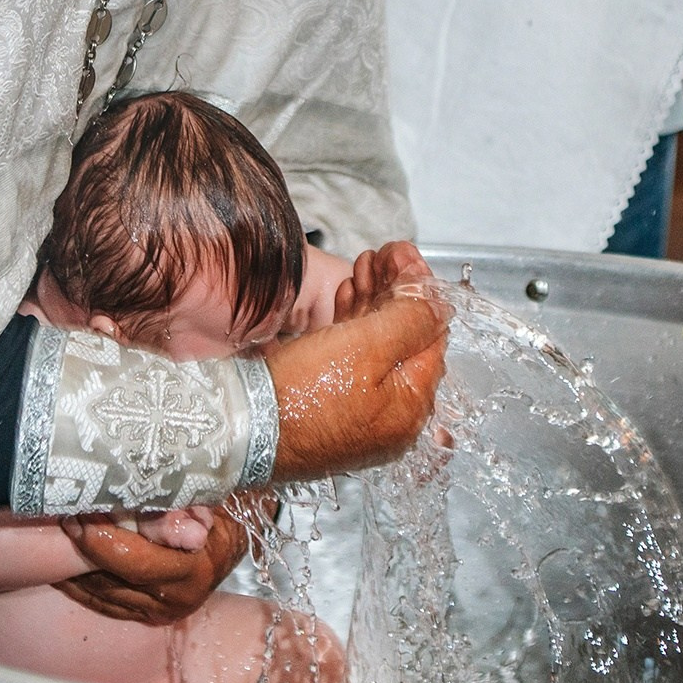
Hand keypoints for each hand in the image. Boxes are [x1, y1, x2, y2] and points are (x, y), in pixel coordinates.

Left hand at [53, 506, 246, 625]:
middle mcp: (175, 599)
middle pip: (112, 578)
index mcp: (192, 571)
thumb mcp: (208, 502)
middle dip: (81, 550)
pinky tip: (63, 567)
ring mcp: (160, 612)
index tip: (77, 514)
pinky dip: (82, 586)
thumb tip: (158, 508)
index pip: (133, 561)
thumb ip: (181, 508)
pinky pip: (105, 603)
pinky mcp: (148, 615)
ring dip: (75, 568)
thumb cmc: (224, 511)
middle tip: (61, 519)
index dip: (100, 539)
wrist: (239, 539)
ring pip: (103, 594)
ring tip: (56, 537)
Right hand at [270, 241, 447, 480]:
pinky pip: (352, 360)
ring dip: (372, 301)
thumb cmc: (302, 396)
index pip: (431, 334)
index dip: (420, 289)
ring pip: (377, 346)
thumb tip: (441, 304)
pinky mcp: (331, 407)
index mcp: (411, 406)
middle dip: (394, 290)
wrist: (241, 428)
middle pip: (404, 338)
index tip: (404, 256)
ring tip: (362, 266)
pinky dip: (351, 326)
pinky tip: (346, 297)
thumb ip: (413, 320)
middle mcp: (391, 416)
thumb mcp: (369, 346)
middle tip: (382, 255)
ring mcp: (360, 413)